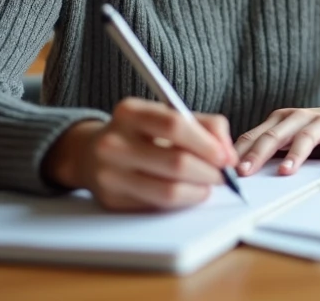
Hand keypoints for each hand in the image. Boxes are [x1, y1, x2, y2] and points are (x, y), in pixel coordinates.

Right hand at [43, 97, 237, 210]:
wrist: (91, 153)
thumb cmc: (140, 133)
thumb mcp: (166, 115)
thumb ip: (203, 125)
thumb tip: (228, 153)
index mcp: (129, 112)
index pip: (175, 125)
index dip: (207, 144)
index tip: (226, 156)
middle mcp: (114, 142)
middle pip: (176, 162)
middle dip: (209, 172)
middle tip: (223, 175)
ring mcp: (110, 174)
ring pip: (169, 190)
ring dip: (199, 191)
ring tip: (208, 185)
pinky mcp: (112, 200)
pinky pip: (157, 205)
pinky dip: (182, 201)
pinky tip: (188, 192)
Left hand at [234, 101, 319, 176]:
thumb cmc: (318, 129)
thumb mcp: (290, 132)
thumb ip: (270, 146)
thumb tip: (239, 169)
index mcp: (282, 118)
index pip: (255, 135)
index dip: (240, 152)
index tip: (225, 169)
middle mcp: (301, 118)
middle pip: (275, 135)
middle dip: (258, 153)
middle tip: (245, 172)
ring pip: (306, 137)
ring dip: (295, 154)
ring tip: (285, 172)